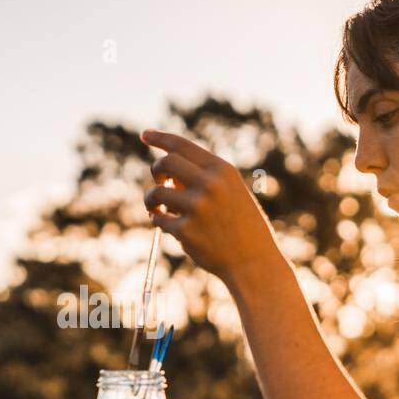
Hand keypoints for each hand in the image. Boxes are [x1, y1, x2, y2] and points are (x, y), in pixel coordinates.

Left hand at [139, 129, 282, 288]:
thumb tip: (167, 174)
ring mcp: (196, 208)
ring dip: (151, 199)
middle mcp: (209, 185)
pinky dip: (159, 221)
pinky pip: (159, 219)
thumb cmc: (243, 227)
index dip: (160, 138)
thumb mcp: (231, 193)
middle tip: (159, 182)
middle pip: (165, 163)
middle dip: (156, 171)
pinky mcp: (185, 231)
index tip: (145, 135)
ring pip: (156, 193)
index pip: (182, 145)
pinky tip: (169, 226)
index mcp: (222, 170)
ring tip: (156, 208)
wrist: (254, 263)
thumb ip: (203, 179)